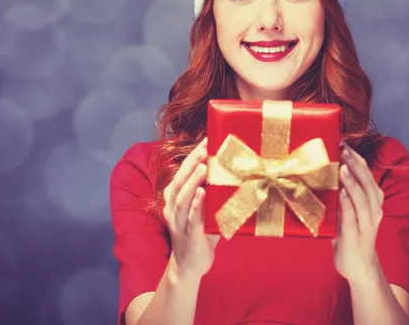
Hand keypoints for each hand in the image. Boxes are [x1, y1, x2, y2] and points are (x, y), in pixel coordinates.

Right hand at [162, 137, 219, 280]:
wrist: (189, 266)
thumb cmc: (200, 233)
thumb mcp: (205, 210)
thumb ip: (213, 194)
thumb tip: (235, 173)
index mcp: (175, 198)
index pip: (183, 172)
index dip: (193, 156)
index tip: (207, 140)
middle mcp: (173, 207)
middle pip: (179, 180)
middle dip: (192, 163)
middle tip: (205, 147)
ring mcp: (178, 222)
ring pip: (181, 197)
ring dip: (192, 180)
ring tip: (203, 166)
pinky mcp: (188, 235)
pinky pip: (190, 218)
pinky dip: (195, 205)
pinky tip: (202, 194)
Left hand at [332, 142, 384, 285]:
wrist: (359, 267)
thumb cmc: (350, 232)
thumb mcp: (348, 208)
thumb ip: (341, 191)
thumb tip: (319, 168)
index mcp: (372, 199)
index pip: (366, 173)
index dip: (356, 157)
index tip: (342, 141)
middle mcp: (373, 209)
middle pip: (367, 182)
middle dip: (354, 164)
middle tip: (342, 148)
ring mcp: (367, 224)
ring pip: (363, 199)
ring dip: (353, 183)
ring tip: (342, 168)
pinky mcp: (356, 238)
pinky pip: (353, 219)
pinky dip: (348, 206)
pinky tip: (341, 195)